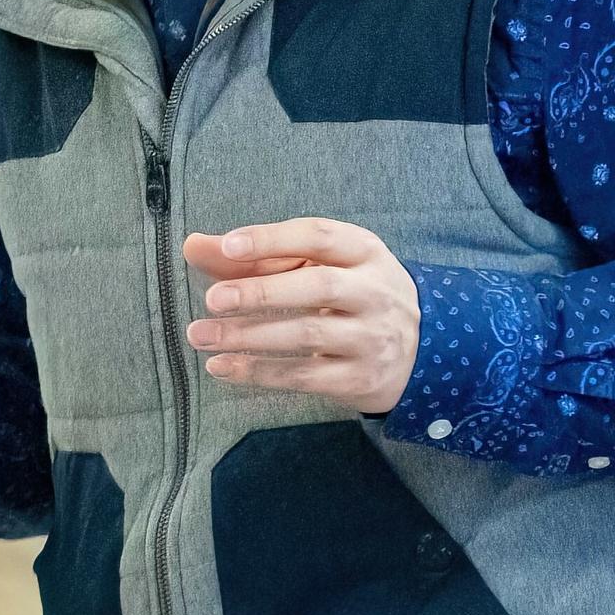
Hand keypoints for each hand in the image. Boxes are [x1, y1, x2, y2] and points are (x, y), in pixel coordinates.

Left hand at [182, 219, 421, 416]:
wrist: (420, 350)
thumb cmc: (351, 294)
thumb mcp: (319, 265)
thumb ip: (257, 256)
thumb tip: (193, 246)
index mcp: (364, 251)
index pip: (318, 236)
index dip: (272, 239)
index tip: (227, 246)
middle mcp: (374, 291)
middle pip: (318, 287)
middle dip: (261, 292)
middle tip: (213, 299)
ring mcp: (371, 338)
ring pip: (308, 335)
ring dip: (248, 336)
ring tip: (200, 335)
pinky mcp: (359, 378)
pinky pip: (305, 376)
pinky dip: (259, 372)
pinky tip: (221, 366)